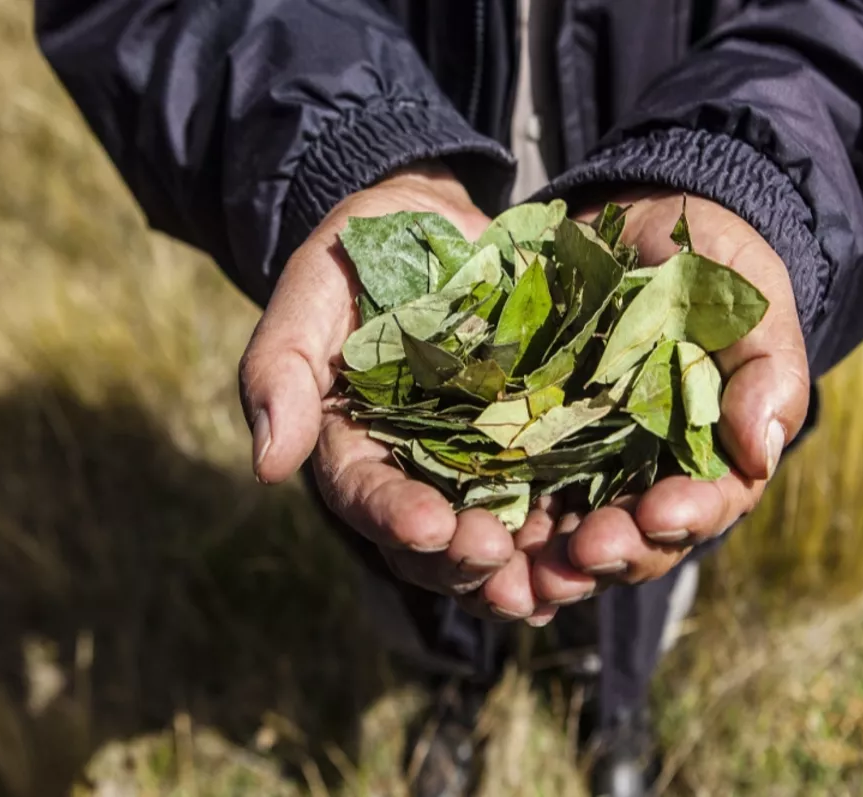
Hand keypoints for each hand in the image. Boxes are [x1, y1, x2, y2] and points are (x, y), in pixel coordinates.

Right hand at [239, 165, 553, 620]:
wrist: (438, 229)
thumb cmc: (364, 254)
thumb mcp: (313, 290)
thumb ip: (281, 367)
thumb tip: (267, 466)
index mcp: (354, 447)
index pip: (365, 495)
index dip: (394, 516)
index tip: (428, 526)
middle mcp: (416, 474)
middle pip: (431, 542)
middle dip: (462, 558)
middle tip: (496, 556)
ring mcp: (479, 469)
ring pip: (495, 542)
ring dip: (522, 572)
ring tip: (555, 581)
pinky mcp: (535, 452)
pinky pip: (552, 508)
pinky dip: (569, 538)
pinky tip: (595, 556)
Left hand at [530, 192, 811, 604]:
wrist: (637, 227)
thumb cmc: (710, 267)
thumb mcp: (749, 303)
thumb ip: (765, 372)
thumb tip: (761, 452)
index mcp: (711, 455)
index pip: (707, 504)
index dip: (686, 517)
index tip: (659, 513)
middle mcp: (648, 475)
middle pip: (637, 540)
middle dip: (615, 553)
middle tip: (585, 553)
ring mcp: (587, 465)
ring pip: (573, 536)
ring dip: (554, 563)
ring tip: (531, 573)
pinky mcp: (532, 444)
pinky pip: (516, 498)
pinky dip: (502, 526)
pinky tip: (482, 537)